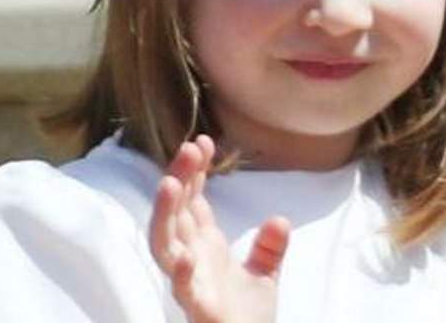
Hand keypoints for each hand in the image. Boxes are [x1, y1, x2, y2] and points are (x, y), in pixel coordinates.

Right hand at [149, 135, 290, 322]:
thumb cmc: (247, 318)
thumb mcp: (265, 276)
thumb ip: (269, 248)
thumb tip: (280, 219)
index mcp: (205, 247)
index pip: (194, 202)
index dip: (194, 172)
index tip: (203, 141)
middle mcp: (191, 259)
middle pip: (177, 212)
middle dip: (179, 178)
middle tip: (189, 147)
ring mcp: (190, 282)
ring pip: (165, 243)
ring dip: (166, 214)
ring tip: (171, 184)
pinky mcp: (197, 307)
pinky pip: (182, 289)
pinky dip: (180, 272)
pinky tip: (184, 255)